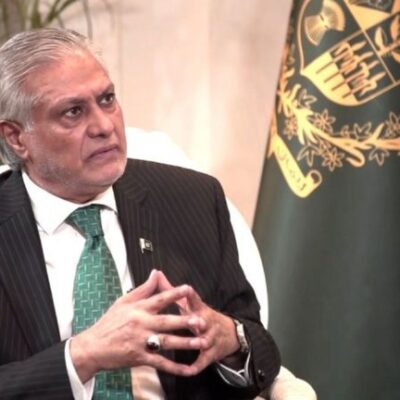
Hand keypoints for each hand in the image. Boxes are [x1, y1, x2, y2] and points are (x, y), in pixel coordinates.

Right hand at [70, 270, 207, 382]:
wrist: (93, 347)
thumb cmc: (109, 322)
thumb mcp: (123, 301)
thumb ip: (143, 288)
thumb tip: (155, 273)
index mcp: (138, 309)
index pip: (159, 299)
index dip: (174, 293)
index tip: (188, 289)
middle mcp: (141, 324)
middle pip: (166, 322)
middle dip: (185, 321)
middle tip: (201, 321)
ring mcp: (141, 342)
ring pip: (166, 342)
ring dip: (185, 343)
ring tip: (201, 342)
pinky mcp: (140, 358)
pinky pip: (160, 363)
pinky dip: (175, 367)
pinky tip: (188, 369)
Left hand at [157, 271, 240, 372]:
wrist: (228, 334)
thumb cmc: (200, 316)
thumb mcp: (188, 303)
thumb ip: (170, 290)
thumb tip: (156, 273)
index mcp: (198, 308)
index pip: (194, 299)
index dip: (191, 294)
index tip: (187, 288)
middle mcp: (205, 322)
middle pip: (201, 320)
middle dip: (197, 321)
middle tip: (195, 321)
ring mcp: (209, 338)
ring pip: (204, 340)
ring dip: (198, 342)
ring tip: (192, 345)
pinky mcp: (211, 353)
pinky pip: (203, 360)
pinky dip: (196, 365)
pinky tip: (187, 371)